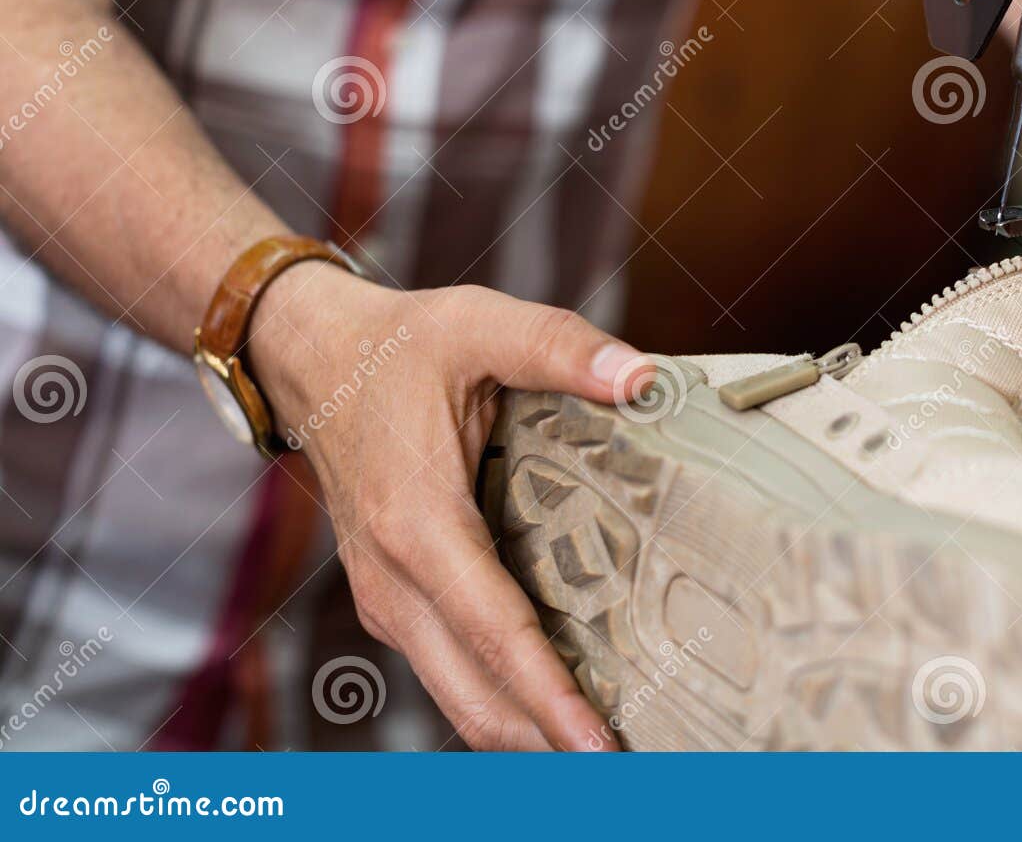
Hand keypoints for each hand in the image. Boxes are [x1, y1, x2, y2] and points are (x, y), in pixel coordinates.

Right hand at [248, 266, 650, 750]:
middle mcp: (394, 578)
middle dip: (546, 741)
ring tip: (603, 748)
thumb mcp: (481, 325)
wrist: (310, 356)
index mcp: (418, 524)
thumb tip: (645, 379)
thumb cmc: (398, 345)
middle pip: (475, 693)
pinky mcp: (395, 599)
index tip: (600, 746)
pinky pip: (450, 671)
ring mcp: (388, 597)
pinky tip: (556, 706)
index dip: (550, 695)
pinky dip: (500, 700)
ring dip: (524, 731)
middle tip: (627, 762)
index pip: (495, 632)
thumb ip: (562, 350)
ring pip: (458, 696)